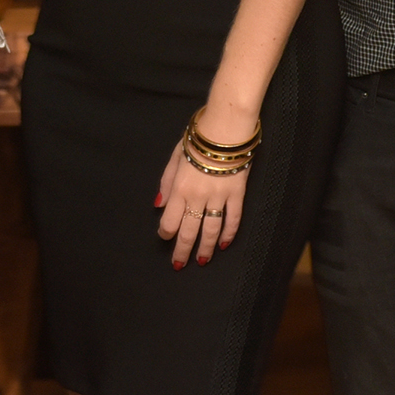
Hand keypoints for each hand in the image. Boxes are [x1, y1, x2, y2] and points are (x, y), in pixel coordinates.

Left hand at [156, 104, 252, 267]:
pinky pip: (233, 218)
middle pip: (189, 231)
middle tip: (180, 265)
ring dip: (205, 247)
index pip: (170, 220)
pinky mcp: (236, 193)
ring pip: (211, 229)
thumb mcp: (175, 157)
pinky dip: (229, 232)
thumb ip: (166, 183)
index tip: (165, 238)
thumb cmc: (197, 139)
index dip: (166, 233)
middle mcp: (198, 197)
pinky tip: (224, 244)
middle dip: (183, 250)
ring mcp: (219, 197)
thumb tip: (158, 206)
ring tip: (201, 261)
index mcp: (179, 189)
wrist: (225, 129)